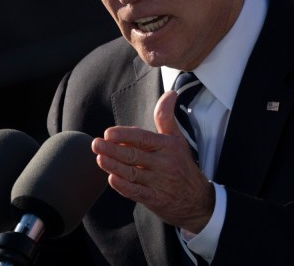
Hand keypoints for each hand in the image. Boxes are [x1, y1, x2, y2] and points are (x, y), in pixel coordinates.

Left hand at [91, 90, 214, 232]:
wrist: (198, 200)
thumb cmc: (182, 165)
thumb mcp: (177, 139)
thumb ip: (166, 117)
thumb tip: (170, 93)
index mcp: (167, 146)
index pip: (143, 138)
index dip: (125, 135)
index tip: (108, 133)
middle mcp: (164, 164)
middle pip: (134, 155)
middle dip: (113, 149)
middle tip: (95, 144)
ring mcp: (160, 183)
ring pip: (132, 173)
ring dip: (114, 166)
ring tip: (99, 158)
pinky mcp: (156, 199)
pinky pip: (138, 193)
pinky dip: (124, 187)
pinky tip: (111, 179)